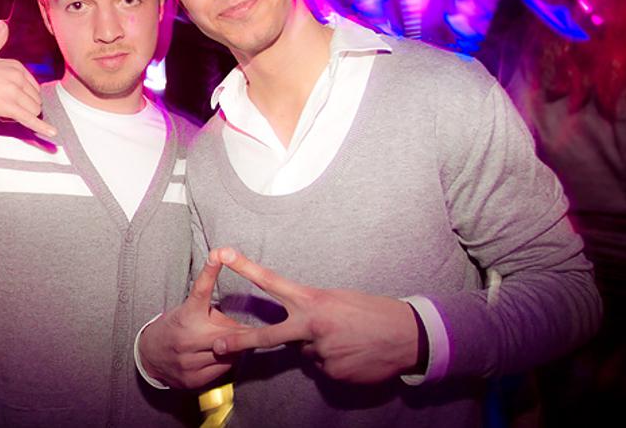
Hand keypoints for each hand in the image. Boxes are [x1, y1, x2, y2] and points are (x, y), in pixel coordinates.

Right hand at [0, 21, 55, 136]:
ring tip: (2, 112)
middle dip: (23, 107)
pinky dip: (42, 127)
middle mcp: (17, 76)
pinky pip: (29, 119)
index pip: (34, 88)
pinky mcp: (6, 105)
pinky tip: (52, 133)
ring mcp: (12, 90)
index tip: (7, 99)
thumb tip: (3, 24)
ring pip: (33, 110)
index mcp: (16, 65)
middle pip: (36, 100)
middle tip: (2, 107)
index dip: (23, 97)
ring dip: (21, 116)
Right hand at [138, 254, 248, 388]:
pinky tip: (219, 356)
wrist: (149, 354)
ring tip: (227, 342)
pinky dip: (226, 361)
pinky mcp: (193, 379)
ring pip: (228, 354)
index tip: (219, 254)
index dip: (210, 272)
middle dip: (242, 334)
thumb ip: (215, 313)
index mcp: (187, 315)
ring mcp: (189, 361)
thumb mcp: (189, 311)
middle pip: (228, 335)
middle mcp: (187, 338)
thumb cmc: (176, 326)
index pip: (200, 290)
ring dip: (234, 348)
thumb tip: (241, 322)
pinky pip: (222, 369)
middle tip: (255, 331)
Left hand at [211, 247, 419, 383]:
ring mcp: (321, 352)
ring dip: (318, 347)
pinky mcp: (332, 372)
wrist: (406, 335)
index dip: (246, 268)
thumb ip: (311, 311)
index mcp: (313, 300)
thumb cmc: (372, 311)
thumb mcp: (338, 299)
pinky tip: (352, 353)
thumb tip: (297, 332)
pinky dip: (333, 360)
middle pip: (268, 337)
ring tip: (345, 338)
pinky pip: (322, 366)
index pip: (272, 282)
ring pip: (305, 352)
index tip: (223, 254)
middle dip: (241, 341)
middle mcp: (312, 326)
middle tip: (218, 346)